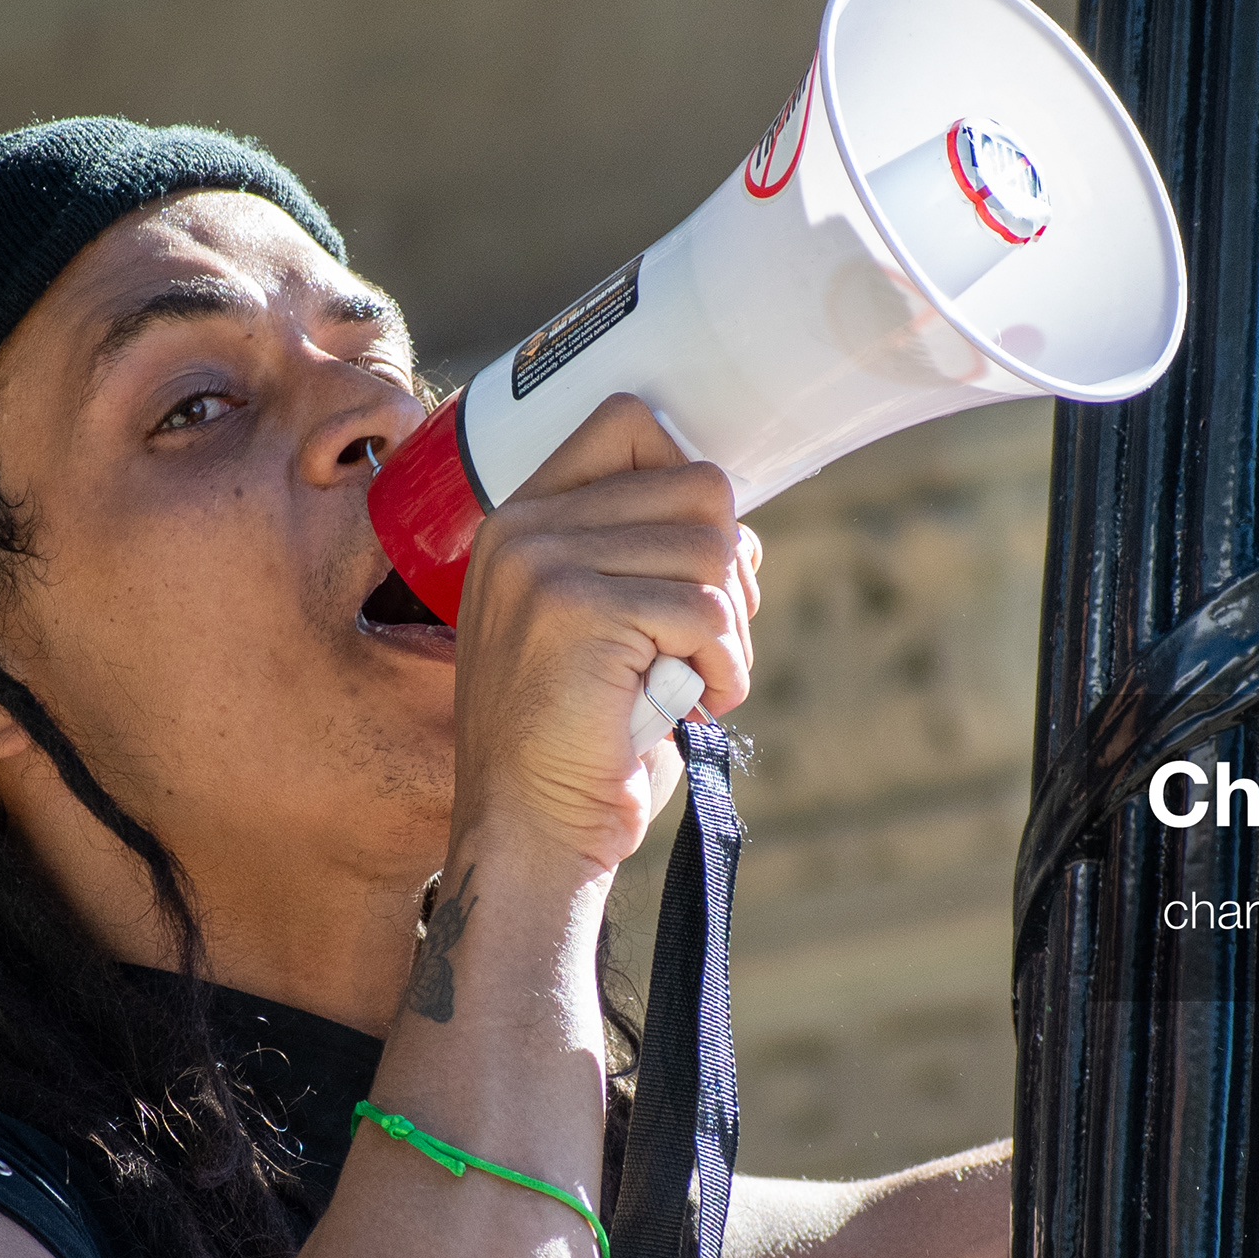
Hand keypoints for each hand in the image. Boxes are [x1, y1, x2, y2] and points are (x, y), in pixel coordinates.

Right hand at [446, 395, 762, 872]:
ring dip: (732, 629)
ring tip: (700, 682)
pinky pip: (707, 610)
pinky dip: (725, 666)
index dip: (689, 489)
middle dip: (727, 571)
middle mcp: (525, 528)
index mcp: (524, 520)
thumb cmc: (583, 742)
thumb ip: (643, 557)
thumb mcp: (605, 627)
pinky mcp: (577, 610)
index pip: (631, 424)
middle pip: (697, 488)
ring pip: (712, 548)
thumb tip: (735, 524)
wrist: (532, 832)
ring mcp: (543, 564)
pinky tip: (699, 703)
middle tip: (706, 644)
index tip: (692, 570)